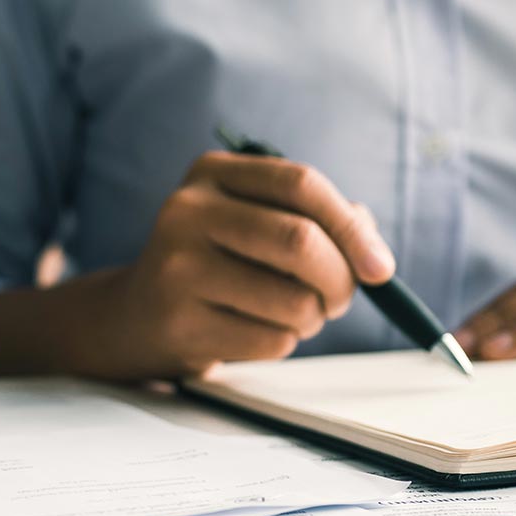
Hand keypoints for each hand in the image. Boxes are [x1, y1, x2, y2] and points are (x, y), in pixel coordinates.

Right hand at [98, 151, 395, 377]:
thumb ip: (314, 219)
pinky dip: (282, 342)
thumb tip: (372, 249)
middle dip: (340, 281)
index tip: (380, 268)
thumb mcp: (252, 222)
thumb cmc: (214, 264)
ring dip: (311, 317)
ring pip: (293, 300)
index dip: (352, 227)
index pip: (301, 185)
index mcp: (212, 173)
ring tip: (289, 314)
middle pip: (300, 242)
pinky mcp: (180, 322)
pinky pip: (272, 340)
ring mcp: (178, 268)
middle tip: (339, 300)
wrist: (134, 316)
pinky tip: (252, 331)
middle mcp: (187, 211)